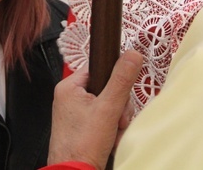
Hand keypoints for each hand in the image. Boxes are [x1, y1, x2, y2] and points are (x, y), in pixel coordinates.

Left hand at [48, 50, 142, 168]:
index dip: (115, 80)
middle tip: (117, 119)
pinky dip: (112, 129)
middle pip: (107, 88)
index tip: (122, 93)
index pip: (100, 68)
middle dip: (119, 107)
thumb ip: (122, 80)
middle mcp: (70, 98)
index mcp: (69, 87)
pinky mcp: (82, 127)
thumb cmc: (82, 145)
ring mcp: (76, 113)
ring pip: (109, 105)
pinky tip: (111, 139)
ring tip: (113, 132)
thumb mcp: (108, 108)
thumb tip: (132, 55)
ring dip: (117, 120)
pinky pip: (104, 119)